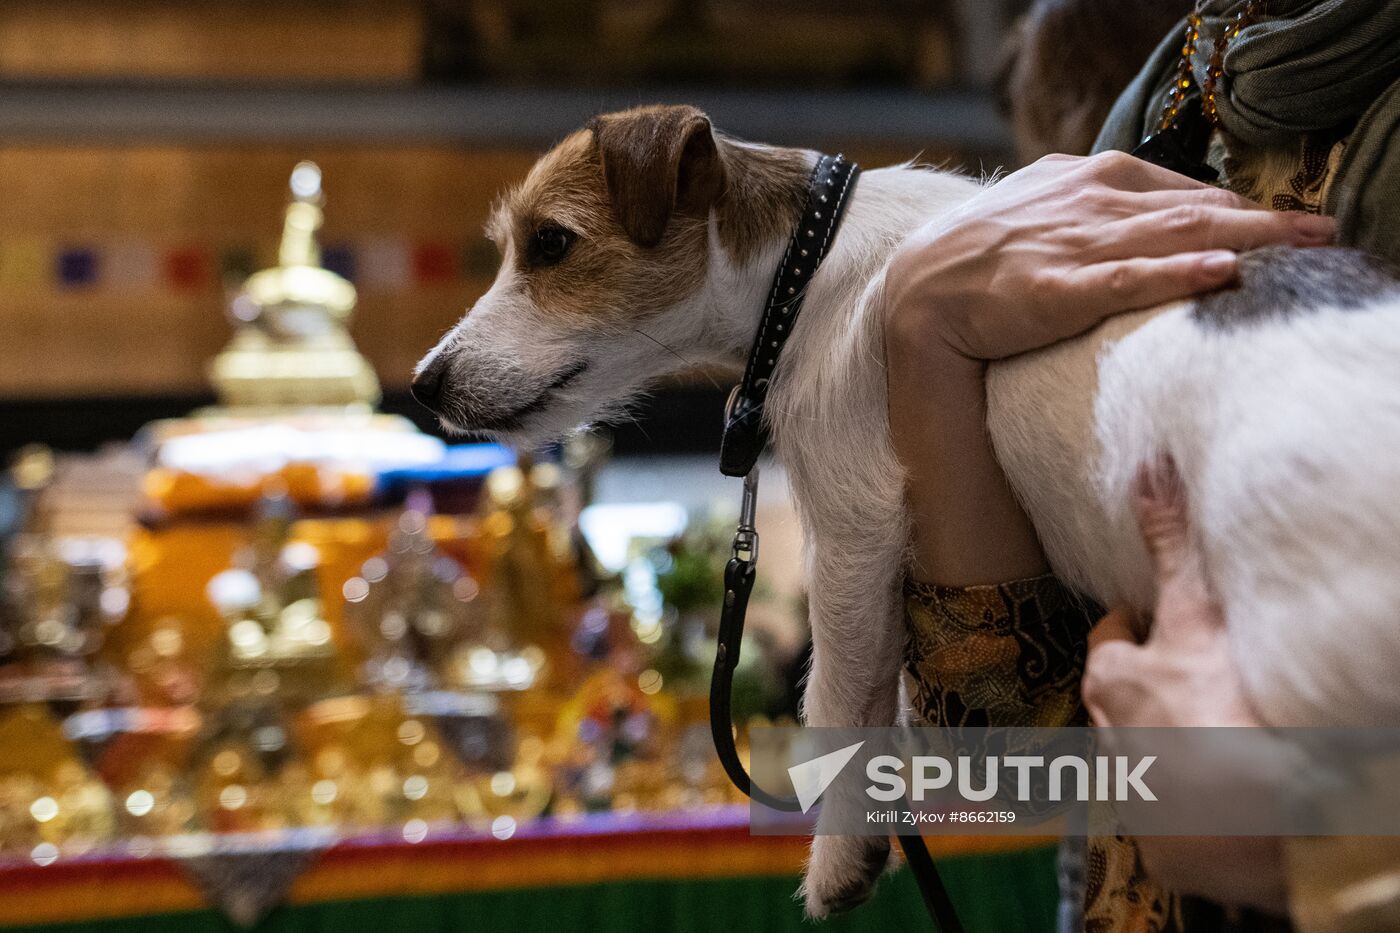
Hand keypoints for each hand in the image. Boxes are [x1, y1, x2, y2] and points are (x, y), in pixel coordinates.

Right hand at [884, 150, 1334, 585]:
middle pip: (1193, 207)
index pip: (1179, 191)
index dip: (1238, 208)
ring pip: (1172, 235)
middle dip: (1266, 219)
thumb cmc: (984, 260)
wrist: (915, 295)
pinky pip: (1124, 279)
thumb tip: (1161, 226)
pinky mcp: (1053, 288)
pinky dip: (1174, 274)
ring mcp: (1071, 243)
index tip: (1287, 226)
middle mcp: (1087, 200)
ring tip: (1301, 246)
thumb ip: (1101, 213)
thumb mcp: (1047, 214)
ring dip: (1244, 239)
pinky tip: (1220, 272)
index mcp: (1088, 178)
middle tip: (1325, 232)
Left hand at [1084, 458, 1284, 912]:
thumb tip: (1147, 467)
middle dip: (1151, 686)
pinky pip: (1171, 812)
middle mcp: (1107, 736)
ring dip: (1170, 744)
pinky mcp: (1161, 844)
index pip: (1112, 639)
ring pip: (1142, 753)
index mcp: (1112, 679)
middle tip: (1201, 677)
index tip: (1166, 626)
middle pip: (1122, 699)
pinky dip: (1191, 800)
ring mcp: (1133, 793)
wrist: (1257, 824)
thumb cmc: (1223, 705)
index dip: (1140, 628)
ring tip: (1219, 734)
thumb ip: (1171, 542)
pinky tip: (1224, 792)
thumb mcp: (1197, 614)